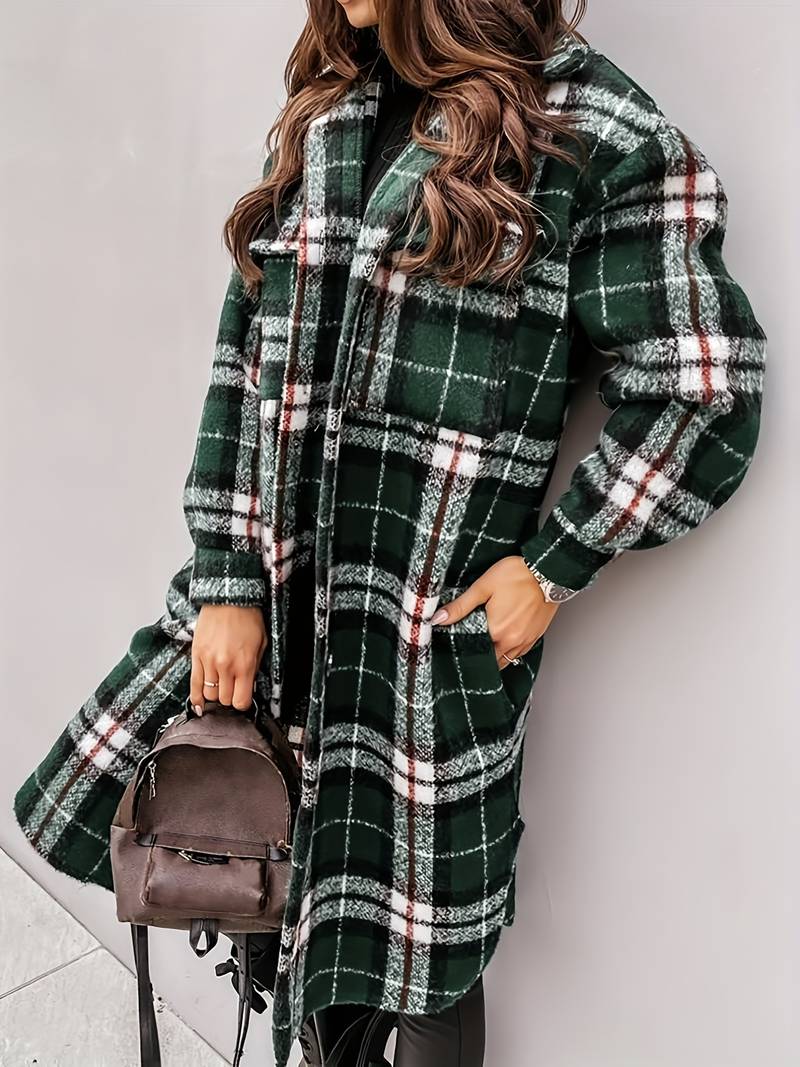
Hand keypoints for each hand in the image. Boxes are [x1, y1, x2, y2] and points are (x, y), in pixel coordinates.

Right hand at [190, 604, 267, 712]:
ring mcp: (208, 662)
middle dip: (230, 697)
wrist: (229, 599)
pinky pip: (194, 684)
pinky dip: (196, 697)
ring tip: (220, 686)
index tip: (243, 698)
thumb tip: (248, 686)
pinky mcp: (196, 655)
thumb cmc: (247, 618)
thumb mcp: (261, 644)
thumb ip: (254, 668)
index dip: (243, 703)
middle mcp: (225, 666)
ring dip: (215, 693)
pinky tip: (199, 704)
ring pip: (209, 694)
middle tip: (233, 689)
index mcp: (244, 665)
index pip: (240, 701)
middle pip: (224, 700)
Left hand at [431, 556, 559, 667]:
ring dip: (494, 657)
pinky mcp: (536, 636)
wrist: (549, 571)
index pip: (475, 652)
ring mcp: (526, 640)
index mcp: (497, 631)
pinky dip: (509, 652)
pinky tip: (503, 642)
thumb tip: (438, 619)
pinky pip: (519, 653)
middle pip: (491, 661)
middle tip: (469, 648)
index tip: (457, 649)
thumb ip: (460, 606)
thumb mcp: (484, 586)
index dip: (465, 652)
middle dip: (479, 657)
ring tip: (484, 648)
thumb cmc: (518, 575)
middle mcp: (512, 641)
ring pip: (506, 660)